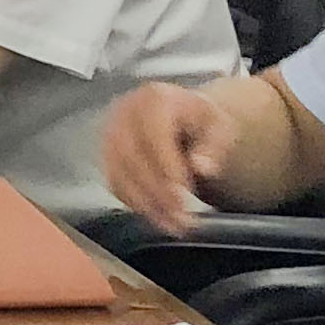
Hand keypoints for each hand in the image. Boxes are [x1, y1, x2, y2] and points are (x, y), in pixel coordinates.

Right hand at [101, 83, 237, 235]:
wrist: (178, 113)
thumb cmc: (200, 120)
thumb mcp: (219, 126)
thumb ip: (214, 146)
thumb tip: (203, 168)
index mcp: (155, 98)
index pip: (154, 132)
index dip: (166, 163)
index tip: (184, 192)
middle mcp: (125, 112)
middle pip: (133, 156)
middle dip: (157, 192)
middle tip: (182, 219)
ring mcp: (110, 134)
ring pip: (120, 174)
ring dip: (146, 204)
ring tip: (173, 226)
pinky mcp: (105, 155)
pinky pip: (114, 183)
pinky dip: (135, 204)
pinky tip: (157, 217)